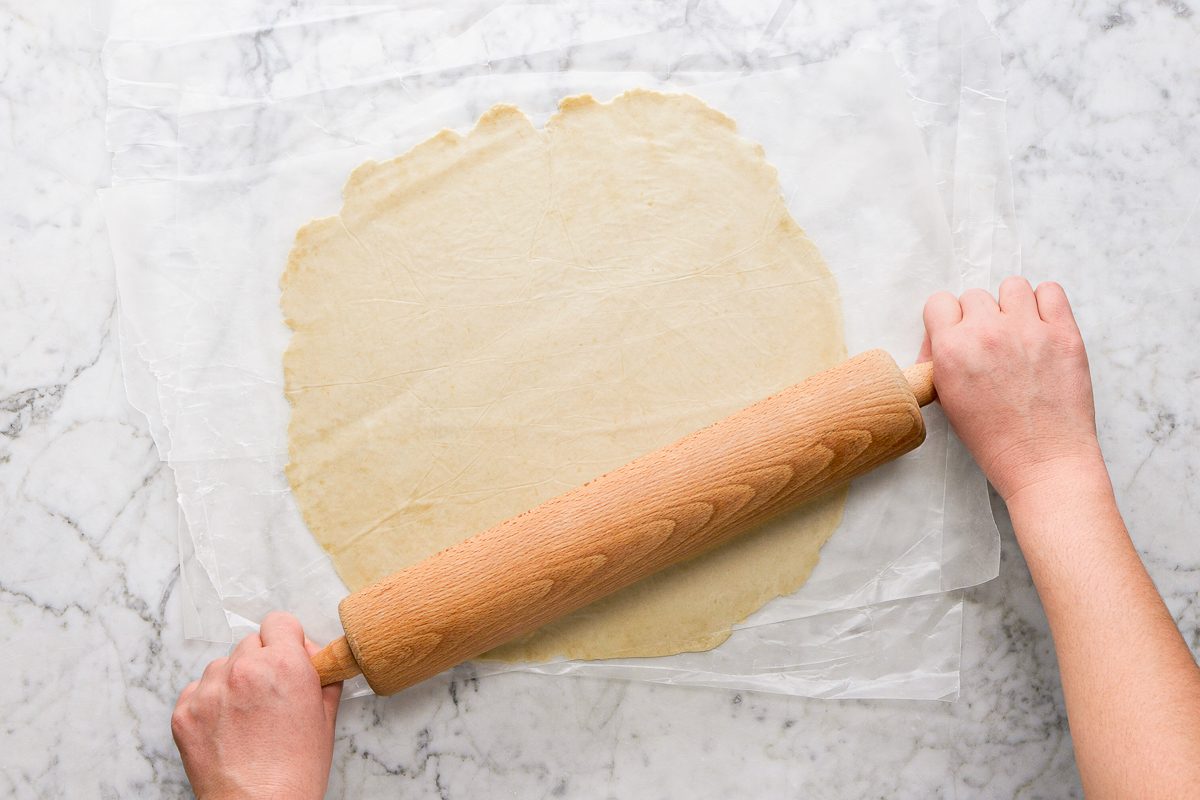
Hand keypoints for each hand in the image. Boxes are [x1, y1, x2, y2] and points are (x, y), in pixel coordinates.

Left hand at [171, 613, 342, 799]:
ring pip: (222, 665)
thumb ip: (320, 676)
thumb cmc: (295, 771)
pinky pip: (197, 690)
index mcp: (284, 664)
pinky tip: (226, 728)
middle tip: (270, 694)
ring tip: (246, 716)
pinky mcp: (185, 712)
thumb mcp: (325, 716)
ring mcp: (209, 690)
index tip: (288, 655)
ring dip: (234, 681)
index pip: (279, 622)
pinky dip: (210, 703)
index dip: (286, 640)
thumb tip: (314, 659)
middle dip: (261, 662)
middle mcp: (244, 669)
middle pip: (250, 643)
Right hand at [920, 277, 1103, 500]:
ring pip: (1012, 286)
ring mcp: (1028, 329)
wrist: (1042, 461)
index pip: (939, 302)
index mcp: (951, 349)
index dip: (947, 320)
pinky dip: (1045, 303)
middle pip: (975, 296)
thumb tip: (947, 337)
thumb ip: (942, 360)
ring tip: (1018, 332)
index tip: (957, 337)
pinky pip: (1051, 291)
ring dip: (1011, 305)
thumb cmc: (993, 438)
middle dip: (979, 317)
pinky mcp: (1064, 333)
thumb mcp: (947, 400)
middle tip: (990, 344)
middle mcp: (986, 332)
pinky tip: (1042, 326)